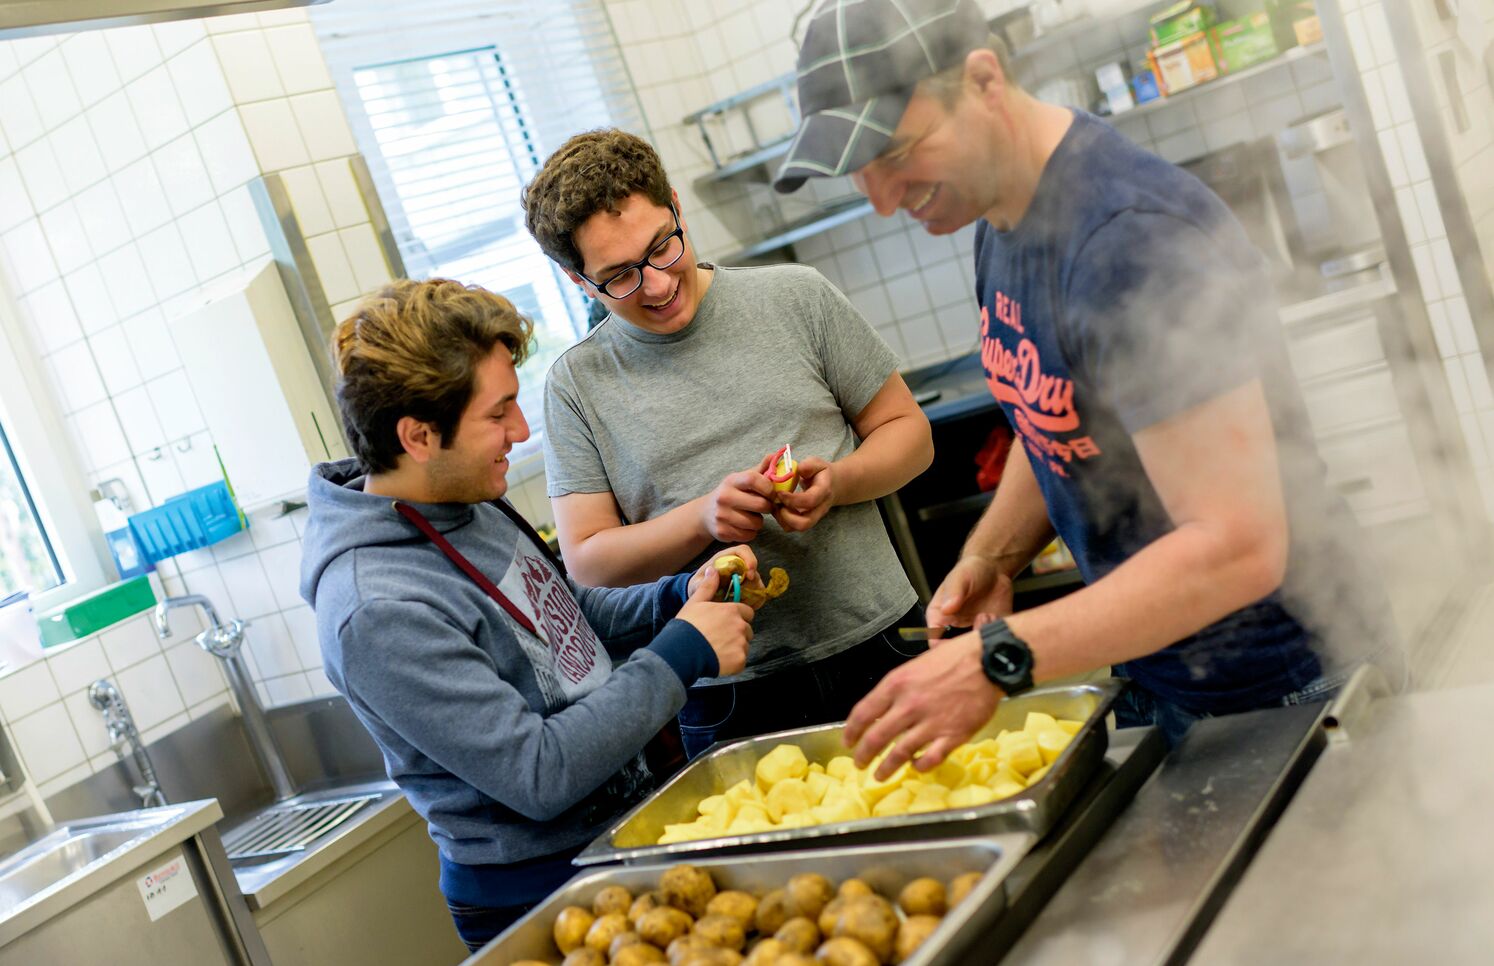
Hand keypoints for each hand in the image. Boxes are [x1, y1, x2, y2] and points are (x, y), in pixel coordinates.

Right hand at [676, 568, 753, 676]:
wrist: (683, 652)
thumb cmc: (688, 625)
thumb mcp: (695, 602)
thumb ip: (708, 586)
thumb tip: (713, 570)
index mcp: (732, 610)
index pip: (746, 612)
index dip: (737, 617)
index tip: (724, 623)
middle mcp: (741, 626)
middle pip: (747, 630)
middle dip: (737, 634)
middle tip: (719, 638)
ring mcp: (741, 644)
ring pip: (744, 646)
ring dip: (735, 648)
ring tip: (717, 650)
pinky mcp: (740, 661)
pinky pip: (741, 661)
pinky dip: (732, 662)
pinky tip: (718, 660)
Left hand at [687, 545, 762, 602]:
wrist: (699, 594)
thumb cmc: (698, 585)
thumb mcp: (696, 584)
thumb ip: (702, 582)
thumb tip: (711, 575)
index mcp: (724, 558)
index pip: (742, 551)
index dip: (749, 560)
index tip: (750, 575)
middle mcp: (736, 565)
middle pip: (753, 567)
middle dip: (753, 581)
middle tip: (747, 594)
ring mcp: (742, 576)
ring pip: (757, 580)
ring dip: (754, 592)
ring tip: (744, 603)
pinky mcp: (746, 588)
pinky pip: (757, 592)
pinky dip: (756, 599)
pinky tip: (748, 606)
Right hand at [700, 464, 775, 542]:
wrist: (705, 514)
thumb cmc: (731, 494)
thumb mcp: (741, 480)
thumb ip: (760, 470)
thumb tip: (775, 455)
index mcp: (731, 481)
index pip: (753, 479)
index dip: (768, 487)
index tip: (771, 493)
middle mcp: (724, 497)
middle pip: (760, 504)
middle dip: (767, 507)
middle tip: (764, 506)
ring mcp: (722, 516)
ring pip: (756, 523)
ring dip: (759, 521)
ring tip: (751, 516)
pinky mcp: (722, 532)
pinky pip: (749, 535)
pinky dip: (751, 532)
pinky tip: (744, 526)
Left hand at [772, 456, 833, 532]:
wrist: (832, 485)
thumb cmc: (821, 473)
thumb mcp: (817, 463)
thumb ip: (808, 465)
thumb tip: (797, 470)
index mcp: (824, 491)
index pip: (809, 501)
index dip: (792, 499)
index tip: (779, 492)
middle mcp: (820, 508)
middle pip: (805, 523)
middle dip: (786, 516)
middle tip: (777, 503)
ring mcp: (814, 517)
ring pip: (797, 528)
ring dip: (782, 519)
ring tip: (776, 505)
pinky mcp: (806, 520)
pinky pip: (793, 527)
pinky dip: (782, 520)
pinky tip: (778, 507)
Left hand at [842, 633, 1000, 778]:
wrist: (988, 661)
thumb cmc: (954, 658)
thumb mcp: (915, 665)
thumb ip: (898, 688)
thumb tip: (883, 708)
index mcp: (897, 684)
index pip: (863, 713)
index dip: (851, 731)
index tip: (848, 741)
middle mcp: (909, 705)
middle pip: (876, 738)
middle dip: (863, 755)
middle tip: (859, 763)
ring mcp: (930, 723)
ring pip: (898, 754)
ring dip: (885, 768)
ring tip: (879, 775)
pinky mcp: (952, 736)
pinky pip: (929, 759)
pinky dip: (919, 766)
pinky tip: (915, 766)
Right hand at [925, 556, 1012, 646]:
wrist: (994, 568)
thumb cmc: (971, 570)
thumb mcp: (960, 577)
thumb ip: (953, 592)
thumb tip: (947, 608)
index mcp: (940, 616)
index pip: (933, 640)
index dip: (941, 647)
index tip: (953, 645)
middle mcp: (955, 627)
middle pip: (955, 649)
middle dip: (966, 643)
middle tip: (976, 626)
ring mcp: (974, 629)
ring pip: (976, 646)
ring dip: (983, 634)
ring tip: (987, 615)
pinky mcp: (992, 630)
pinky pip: (995, 640)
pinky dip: (997, 632)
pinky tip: (996, 615)